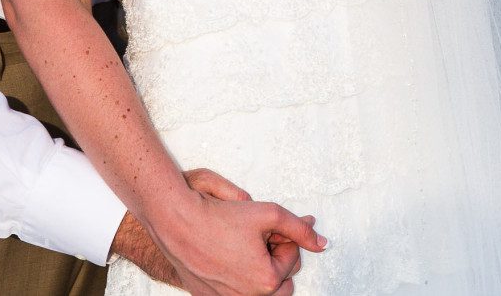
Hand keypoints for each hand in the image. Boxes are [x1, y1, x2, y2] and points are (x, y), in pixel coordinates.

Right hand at [148, 190, 325, 295]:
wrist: (178, 223)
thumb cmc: (221, 217)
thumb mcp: (270, 213)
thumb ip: (300, 229)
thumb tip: (322, 243)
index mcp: (267, 280)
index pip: (292, 259)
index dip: (284, 237)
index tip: (268, 226)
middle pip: (280, 281)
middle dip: (276, 258)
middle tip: (260, 238)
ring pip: (258, 289)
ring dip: (258, 270)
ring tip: (245, 247)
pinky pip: (233, 293)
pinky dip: (236, 278)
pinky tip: (228, 257)